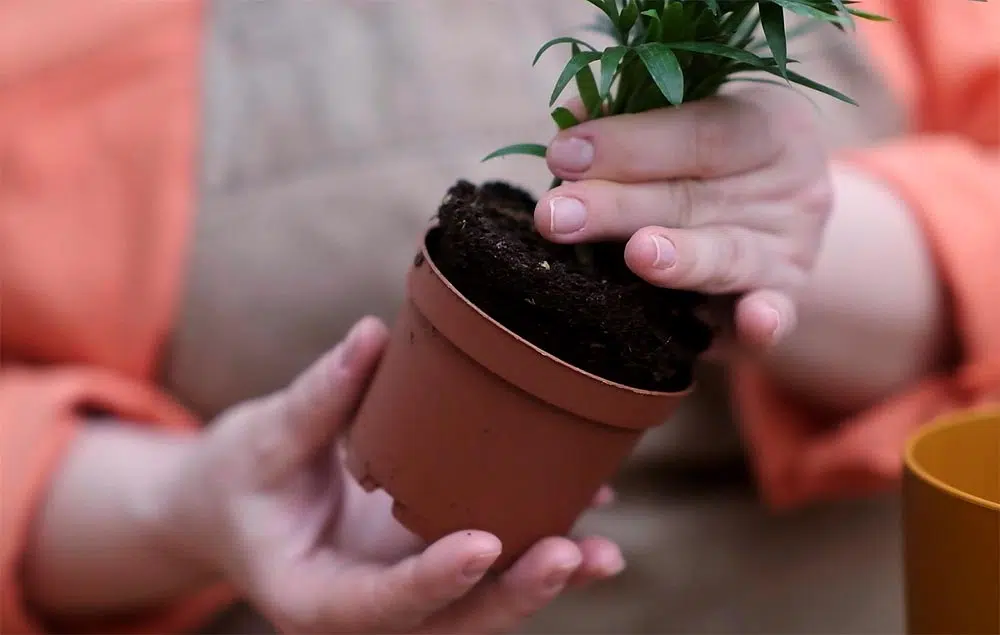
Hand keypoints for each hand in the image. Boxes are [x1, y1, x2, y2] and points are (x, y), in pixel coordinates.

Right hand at [158, 317, 624, 633]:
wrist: (233, 508)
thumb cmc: (238, 481)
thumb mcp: (260, 441)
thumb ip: (317, 399)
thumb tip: (370, 336)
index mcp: (313, 597)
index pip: (378, 604)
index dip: (432, 582)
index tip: (484, 545)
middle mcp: (366, 609)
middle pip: (449, 622)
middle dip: (512, 593)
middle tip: (570, 554)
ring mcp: (402, 592)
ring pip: (479, 605)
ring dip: (543, 582)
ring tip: (603, 553)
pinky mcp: (425, 564)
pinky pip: (487, 568)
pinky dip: (535, 546)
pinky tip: (586, 510)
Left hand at [536, 86, 832, 351]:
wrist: (782, 221)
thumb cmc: (716, 165)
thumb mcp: (690, 127)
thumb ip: (633, 124)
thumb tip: (566, 122)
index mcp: (767, 123)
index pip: (697, 129)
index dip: (628, 142)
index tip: (561, 155)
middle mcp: (789, 183)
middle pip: (694, 196)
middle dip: (618, 206)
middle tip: (556, 216)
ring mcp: (791, 248)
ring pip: (728, 254)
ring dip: (682, 257)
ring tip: (639, 256)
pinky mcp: (786, 301)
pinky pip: (778, 313)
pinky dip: (767, 320)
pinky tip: (753, 325)